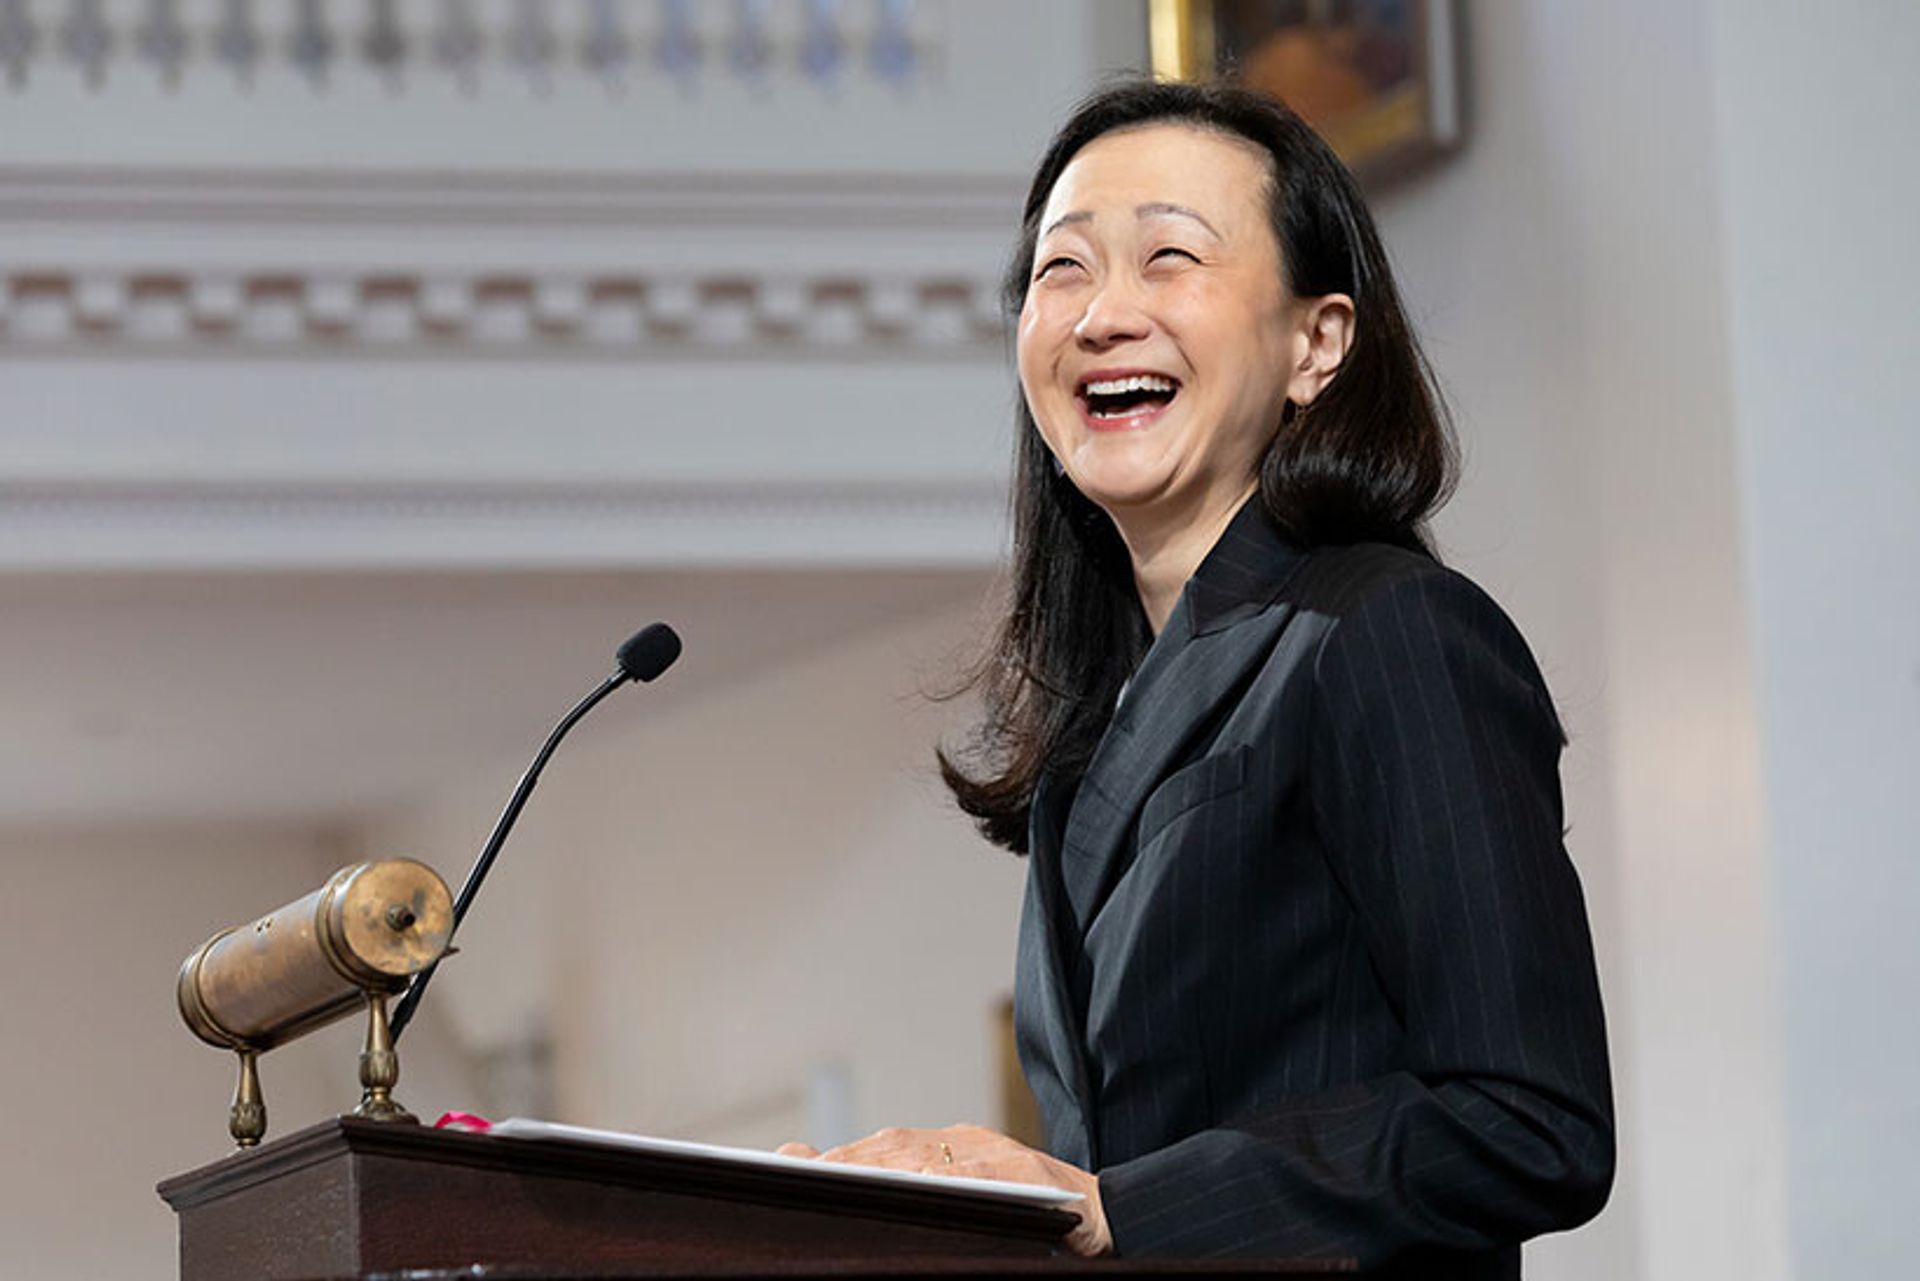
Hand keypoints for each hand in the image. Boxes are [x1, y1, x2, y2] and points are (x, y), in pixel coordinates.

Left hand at [776, 1123, 1111, 1256]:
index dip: (840, 1156)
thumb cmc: (1038, 1219)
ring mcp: (998, 1155)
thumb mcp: (976, 1204)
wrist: (1112, 1215)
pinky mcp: (1027, 1172)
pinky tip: (915, 1183)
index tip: (791, 1161)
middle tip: (799, 1170)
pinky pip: (981, 1173)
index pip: (885, 1148)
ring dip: (877, 1165)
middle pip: (895, 1146)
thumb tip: (862, 1201)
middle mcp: (970, 1144)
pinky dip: (945, 1175)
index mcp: (954, 1148)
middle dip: (844, 1159)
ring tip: (834, 1176)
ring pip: (927, 1155)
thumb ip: (925, 1196)